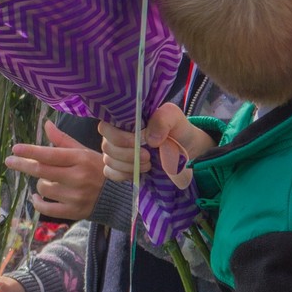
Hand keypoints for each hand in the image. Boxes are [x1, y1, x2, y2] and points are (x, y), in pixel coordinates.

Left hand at [5, 120, 105, 220]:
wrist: (119, 197)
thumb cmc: (98, 169)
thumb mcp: (84, 151)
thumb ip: (63, 140)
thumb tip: (46, 124)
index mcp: (80, 159)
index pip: (50, 154)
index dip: (30, 151)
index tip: (15, 148)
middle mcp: (78, 177)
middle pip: (41, 171)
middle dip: (22, 164)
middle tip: (9, 161)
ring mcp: (76, 196)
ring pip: (43, 188)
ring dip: (39, 182)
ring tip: (47, 179)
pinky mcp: (74, 211)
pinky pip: (47, 209)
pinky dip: (38, 203)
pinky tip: (36, 197)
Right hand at [99, 103, 214, 183]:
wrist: (186, 147)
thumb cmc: (177, 129)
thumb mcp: (174, 117)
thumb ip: (162, 120)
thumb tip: (149, 139)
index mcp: (124, 120)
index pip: (105, 127)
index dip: (119, 138)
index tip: (139, 143)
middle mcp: (116, 135)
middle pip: (107, 146)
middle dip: (128, 155)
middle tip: (148, 157)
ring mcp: (116, 152)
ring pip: (108, 161)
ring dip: (129, 166)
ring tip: (148, 164)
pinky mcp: (120, 167)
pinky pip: (110, 173)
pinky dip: (123, 174)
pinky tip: (138, 172)